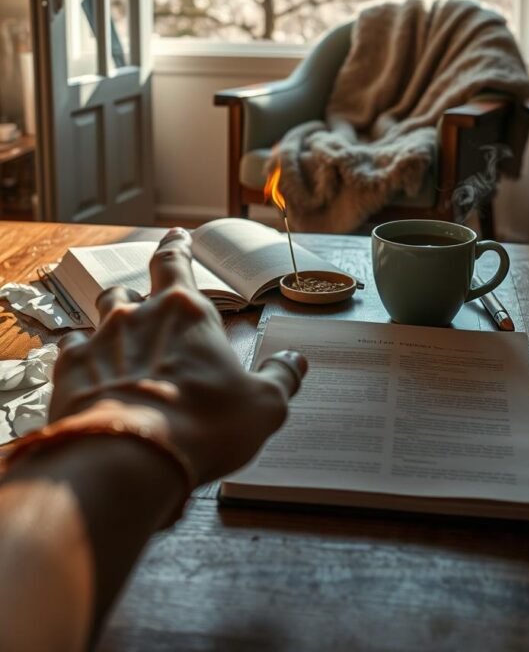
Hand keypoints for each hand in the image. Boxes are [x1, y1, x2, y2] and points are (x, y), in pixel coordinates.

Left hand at [49, 229, 307, 488]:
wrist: (128, 457)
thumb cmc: (203, 426)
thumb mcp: (262, 406)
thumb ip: (279, 379)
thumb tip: (295, 362)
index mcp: (187, 312)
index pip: (177, 261)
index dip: (177, 246)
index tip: (176, 235)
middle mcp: (138, 315)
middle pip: (130, 287)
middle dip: (137, 290)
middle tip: (142, 297)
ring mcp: (98, 340)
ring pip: (98, 315)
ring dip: (109, 323)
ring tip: (115, 341)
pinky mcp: (68, 371)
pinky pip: (68, 352)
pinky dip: (79, 360)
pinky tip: (84, 377)